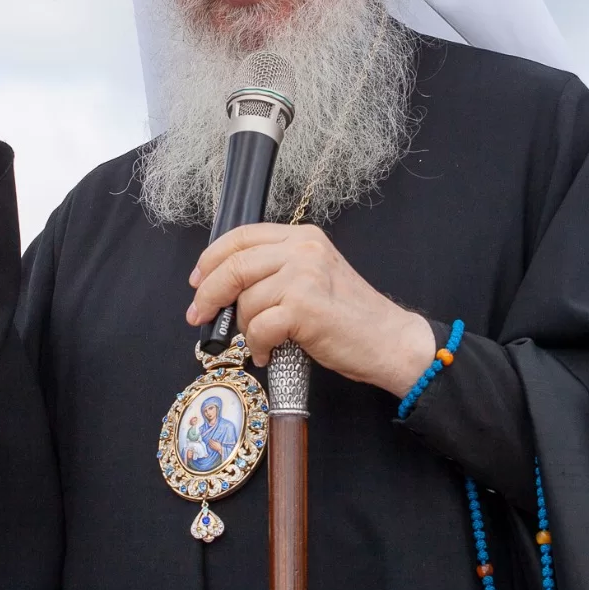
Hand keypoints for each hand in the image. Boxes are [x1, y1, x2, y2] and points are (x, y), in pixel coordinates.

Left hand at [187, 223, 434, 395]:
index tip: (198, 280)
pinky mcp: (304, 307)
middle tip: (199, 315)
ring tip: (260, 342)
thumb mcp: (313, 276)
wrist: (390, 340)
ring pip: (246, 301)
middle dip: (209, 294)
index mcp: (302, 237)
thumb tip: (224, 286)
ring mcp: (303, 276)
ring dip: (244, 329)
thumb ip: (276, 271)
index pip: (242, 236)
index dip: (212, 258)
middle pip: (234, 265)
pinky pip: (259, 327)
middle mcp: (302, 249)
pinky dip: (257, 345)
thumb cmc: (350, 316)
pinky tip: (268, 353)